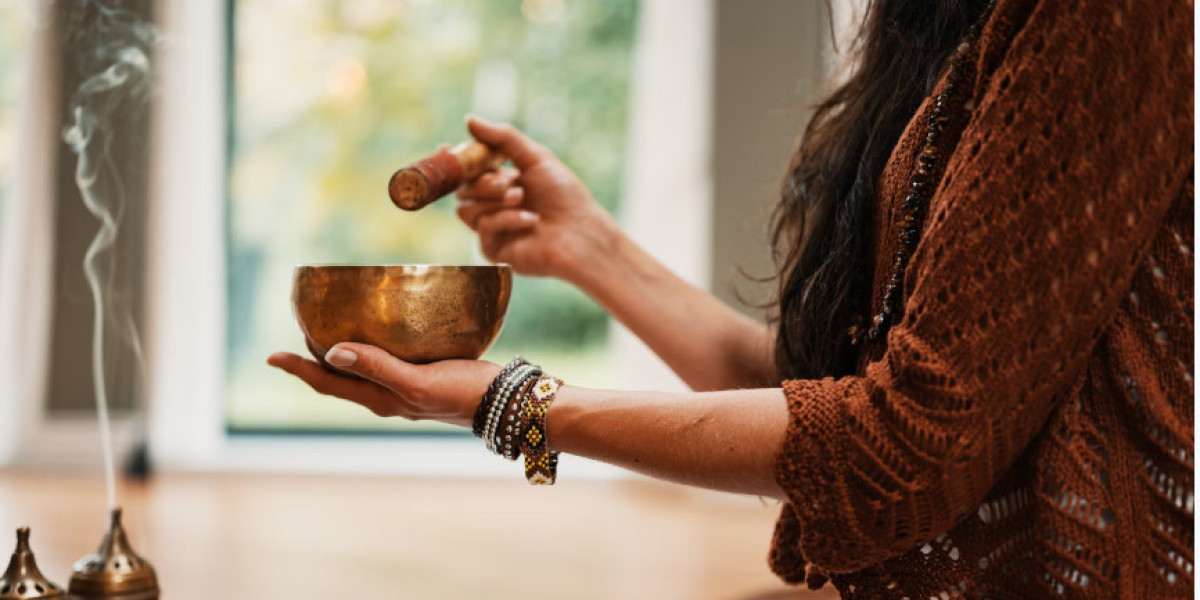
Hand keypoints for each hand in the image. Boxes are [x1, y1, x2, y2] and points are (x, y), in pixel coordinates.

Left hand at [267, 343, 500, 426]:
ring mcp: (405, 387)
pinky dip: (371, 345)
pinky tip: (381, 327)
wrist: (508, 402)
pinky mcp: (425, 374)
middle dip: (313, 358)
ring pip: (361, 368)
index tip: (271, 355)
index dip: (298, 368)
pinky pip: (386, 359)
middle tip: (296, 330)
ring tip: (327, 327)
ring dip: (340, 351)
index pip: (327, 383)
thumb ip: (378, 367)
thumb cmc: (464, 393)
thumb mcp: (418, 382)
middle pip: (339, 377)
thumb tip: (332, 352)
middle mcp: (387, 395)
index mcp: (380, 399)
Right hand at [456, 116, 622, 283]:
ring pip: (466, 209)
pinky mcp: (494, 250)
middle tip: (510, 181)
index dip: (457, 160)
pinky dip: (506, 219)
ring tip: (521, 198)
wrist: (581, 232)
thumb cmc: (564, 195)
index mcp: (502, 183)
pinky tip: (530, 221)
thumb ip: (502, 138)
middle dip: (484, 181)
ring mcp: (493, 229)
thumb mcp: (535, 157)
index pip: (469, 171)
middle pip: (463, 189)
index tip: (446, 147)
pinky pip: (482, 228)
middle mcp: (494, 206)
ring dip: (494, 200)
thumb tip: (469, 119)